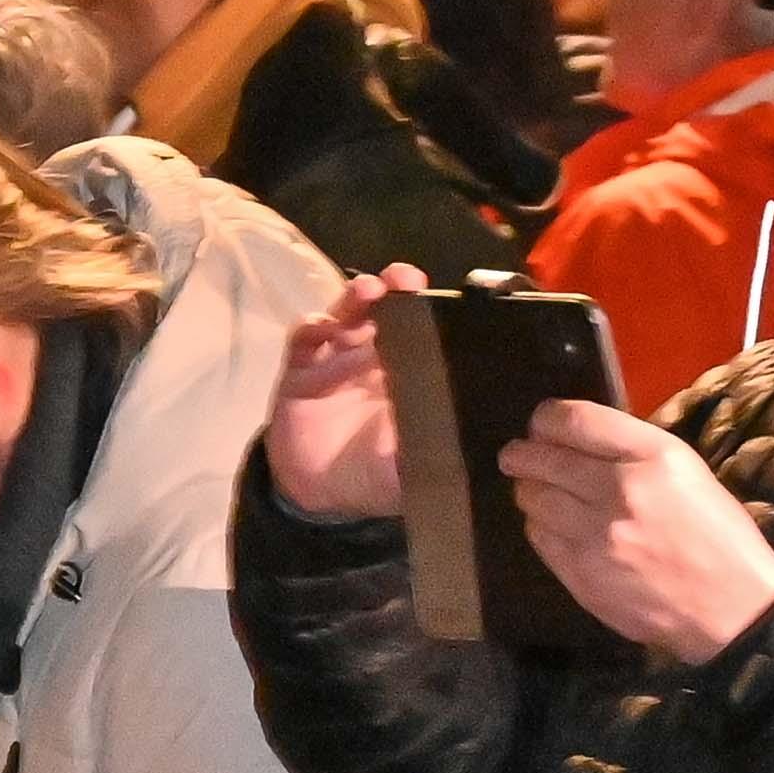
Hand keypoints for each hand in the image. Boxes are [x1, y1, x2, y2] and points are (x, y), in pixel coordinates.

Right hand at [264, 265, 418, 521]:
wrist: (316, 493)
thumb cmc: (370, 476)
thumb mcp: (412, 470)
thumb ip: (435, 453)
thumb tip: (471, 446)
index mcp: (405, 376)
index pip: (420, 332)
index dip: (427, 310)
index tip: (437, 296)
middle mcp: (372, 357)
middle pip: (385, 310)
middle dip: (395, 288)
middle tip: (403, 278)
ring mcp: (336, 357)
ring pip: (348, 314)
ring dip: (357, 298)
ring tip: (367, 291)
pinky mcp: (301, 367)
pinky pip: (304, 337)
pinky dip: (311, 326)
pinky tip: (320, 327)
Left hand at [501, 399, 773, 663]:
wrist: (730, 608)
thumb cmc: (717, 535)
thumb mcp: (688, 471)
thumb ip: (634, 450)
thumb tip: (580, 441)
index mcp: (653, 457)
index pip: (576, 421)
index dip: (546, 418)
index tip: (540, 423)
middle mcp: (618, 490)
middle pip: (544, 460)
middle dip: (522, 453)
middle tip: (516, 455)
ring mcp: (595, 537)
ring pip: (533, 499)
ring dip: (528, 489)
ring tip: (532, 488)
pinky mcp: (582, 575)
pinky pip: (540, 538)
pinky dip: (538, 524)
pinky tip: (548, 523)